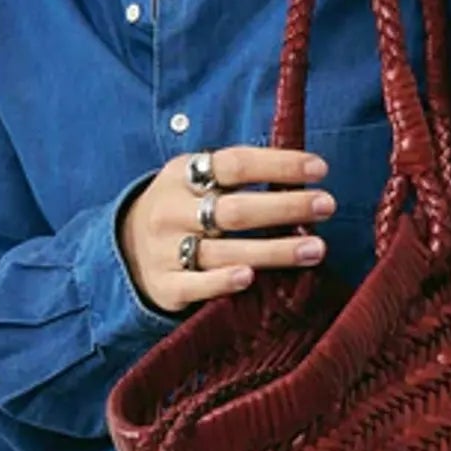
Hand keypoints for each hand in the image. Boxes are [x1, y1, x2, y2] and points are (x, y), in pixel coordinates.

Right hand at [120, 145, 335, 312]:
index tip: (320, 169)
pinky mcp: (165, 285)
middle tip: (327, 205)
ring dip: (274, 251)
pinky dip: (223, 281)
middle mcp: (171, 210)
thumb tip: (304, 167)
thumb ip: (236, 174)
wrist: (123, 252)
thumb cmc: (182, 211)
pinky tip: (252, 278)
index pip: (235, 164)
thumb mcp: (195, 181)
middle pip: (235, 209)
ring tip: (316, 248)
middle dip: (286, 206)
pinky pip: (196, 284)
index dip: (279, 165)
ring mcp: (165, 249)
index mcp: (182, 175)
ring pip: (224, 250)